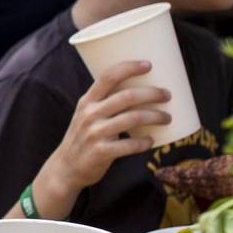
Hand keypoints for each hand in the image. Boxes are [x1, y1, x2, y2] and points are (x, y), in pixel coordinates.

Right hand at [37, 60, 171, 202]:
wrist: (66, 168)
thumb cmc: (83, 138)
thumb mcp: (86, 115)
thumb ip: (106, 103)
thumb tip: (142, 90)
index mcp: (87, 101)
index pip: (108, 77)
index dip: (129, 68)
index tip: (148, 64)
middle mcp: (90, 114)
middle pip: (127, 96)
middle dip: (152, 94)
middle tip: (166, 95)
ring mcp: (94, 133)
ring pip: (133, 118)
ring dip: (155, 116)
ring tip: (167, 117)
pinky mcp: (101, 152)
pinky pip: (130, 145)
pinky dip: (144, 142)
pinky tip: (151, 140)